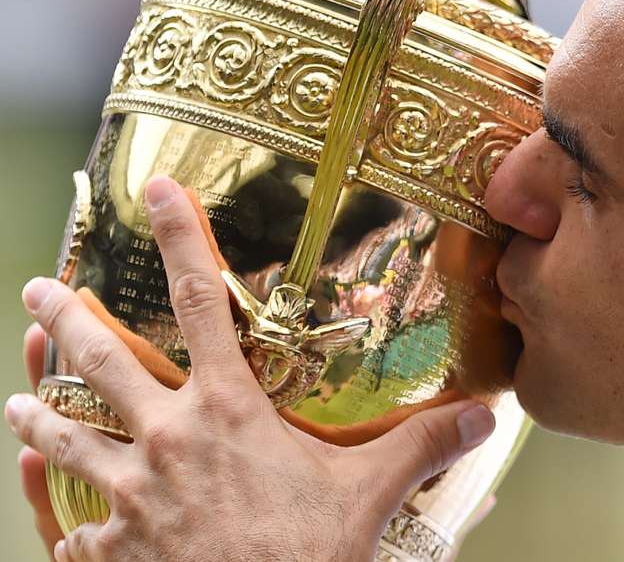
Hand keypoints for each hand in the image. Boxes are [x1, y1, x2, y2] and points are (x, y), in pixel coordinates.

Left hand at [6, 176, 495, 561]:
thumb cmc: (306, 555)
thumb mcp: (369, 495)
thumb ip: (421, 446)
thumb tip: (484, 414)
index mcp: (228, 411)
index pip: (202, 302)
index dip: (181, 239)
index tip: (156, 191)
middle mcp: (167, 441)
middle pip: (102, 361)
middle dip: (66, 318)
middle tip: (36, 289)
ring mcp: (130, 496)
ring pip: (67, 440)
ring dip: (39, 417)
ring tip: (17, 403)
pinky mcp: (113, 551)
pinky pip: (79, 534)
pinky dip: (72, 528)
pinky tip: (67, 532)